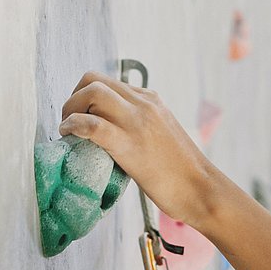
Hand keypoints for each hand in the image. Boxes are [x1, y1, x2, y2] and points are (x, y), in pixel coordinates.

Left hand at [58, 70, 218, 226]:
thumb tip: (111, 133)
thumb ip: (139, 126)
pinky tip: (69, 136)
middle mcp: (143, 103)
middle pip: (93, 80)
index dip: (85, 96)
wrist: (201, 189)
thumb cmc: (181, 172)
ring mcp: (137, 121)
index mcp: (151, 100)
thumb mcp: (160, 135)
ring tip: (68, 132)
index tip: (81, 117)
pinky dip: (72, 125)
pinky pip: (91, 124)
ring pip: (91, 93)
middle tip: (70, 123)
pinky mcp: (129, 143)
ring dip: (70, 110)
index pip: (107, 82)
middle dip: (73, 98)